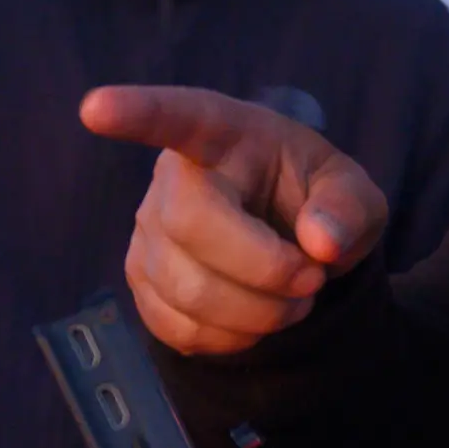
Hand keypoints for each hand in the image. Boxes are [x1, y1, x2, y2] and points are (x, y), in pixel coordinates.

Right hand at [79, 85, 392, 355]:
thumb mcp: (353, 191)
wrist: (293, 241)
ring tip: (293, 299)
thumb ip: (349, 208)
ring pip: (186, 290)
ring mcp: (148, 233)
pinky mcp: (142, 283)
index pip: (175, 117)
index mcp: (223, 133)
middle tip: (312, 279)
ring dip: (258, 313)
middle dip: (265, 269)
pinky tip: (254, 317)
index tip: (95, 109)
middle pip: (191, 225)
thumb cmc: (315, 199)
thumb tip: (320, 242)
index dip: (136, 113)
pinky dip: (232, 338)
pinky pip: (177, 328)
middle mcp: (172, 179)